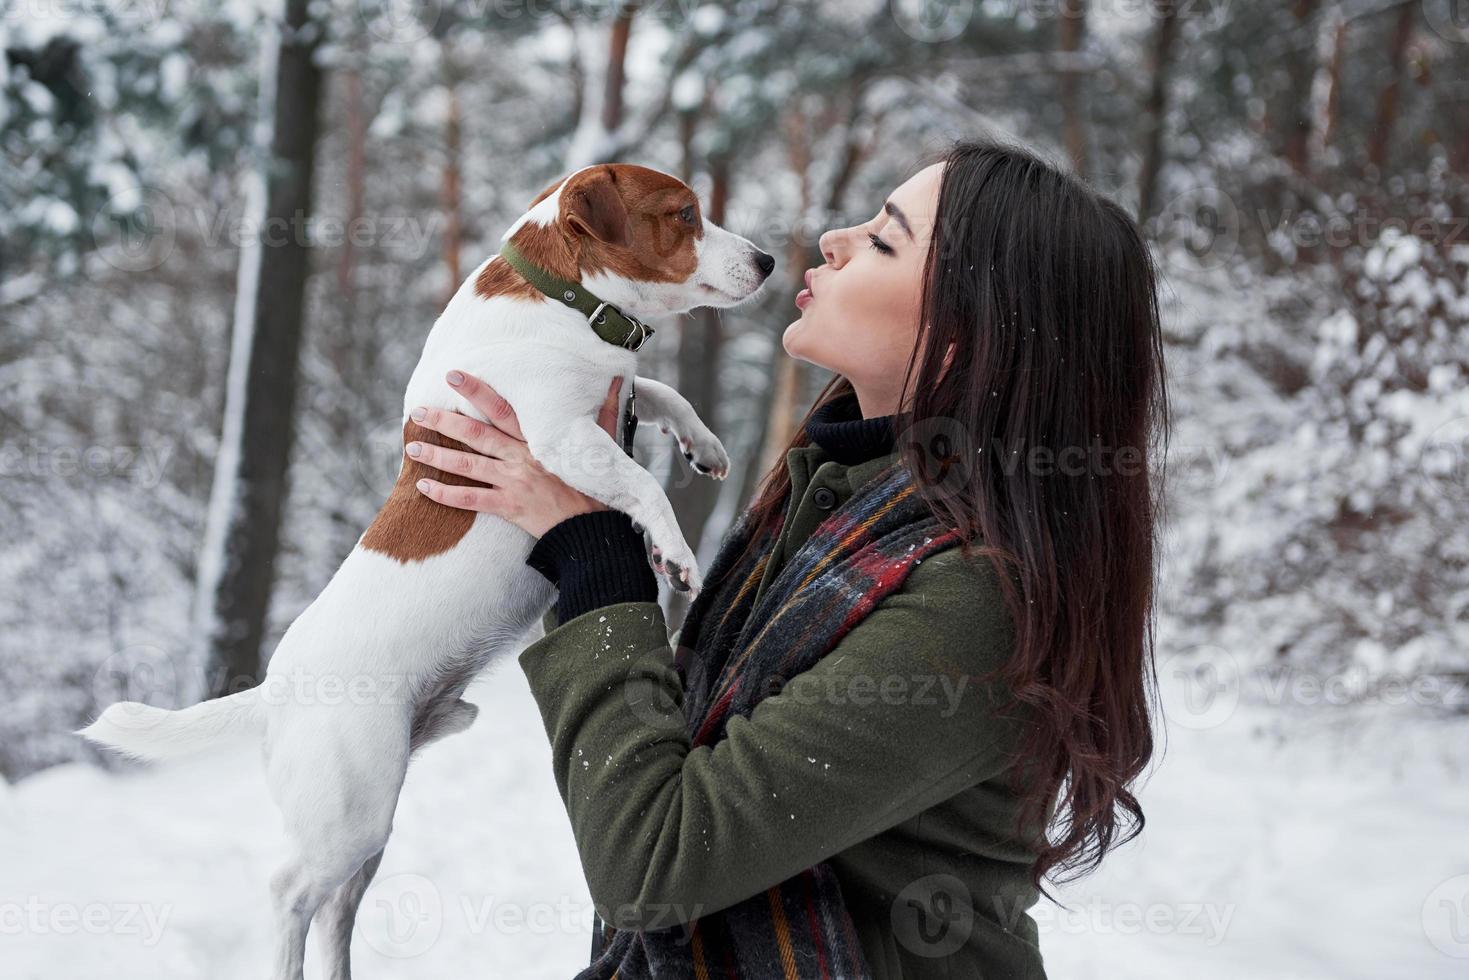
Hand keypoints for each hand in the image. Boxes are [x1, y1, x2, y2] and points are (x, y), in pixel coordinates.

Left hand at [408, 369, 623, 538]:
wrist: (594, 529)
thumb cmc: (599, 485)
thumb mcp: (604, 443)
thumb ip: (606, 411)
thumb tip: (618, 381)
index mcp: (540, 438)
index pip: (503, 408)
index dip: (477, 391)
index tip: (454, 375)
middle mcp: (522, 457)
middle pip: (476, 434)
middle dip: (444, 420)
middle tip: (418, 410)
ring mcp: (513, 482)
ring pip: (467, 465)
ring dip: (437, 456)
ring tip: (411, 447)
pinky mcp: (509, 507)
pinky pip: (470, 500)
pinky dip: (445, 494)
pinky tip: (423, 487)